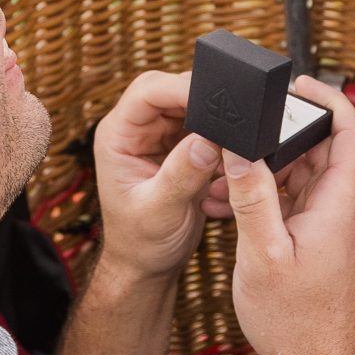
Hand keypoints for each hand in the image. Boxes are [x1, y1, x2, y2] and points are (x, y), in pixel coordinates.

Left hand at [92, 69, 226, 285]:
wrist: (147, 266)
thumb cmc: (140, 243)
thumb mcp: (159, 211)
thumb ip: (181, 175)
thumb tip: (207, 141)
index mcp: (118, 137)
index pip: (147, 92)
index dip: (180, 88)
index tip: (214, 98)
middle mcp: (137, 130)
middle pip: (173, 90)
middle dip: (205, 100)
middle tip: (235, 115)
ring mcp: (160, 137)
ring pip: (194, 106)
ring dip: (216, 120)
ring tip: (236, 138)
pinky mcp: (182, 148)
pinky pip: (207, 127)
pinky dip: (222, 137)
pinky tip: (232, 154)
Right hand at [224, 77, 354, 354]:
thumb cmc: (293, 322)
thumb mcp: (262, 255)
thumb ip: (252, 198)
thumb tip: (240, 148)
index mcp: (338, 209)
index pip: (351, 136)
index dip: (330, 102)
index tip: (300, 84)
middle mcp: (340, 212)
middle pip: (324, 149)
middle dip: (287, 129)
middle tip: (250, 119)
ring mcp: (329, 227)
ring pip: (306, 174)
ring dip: (273, 162)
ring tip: (233, 161)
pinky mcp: (315, 241)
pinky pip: (296, 199)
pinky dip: (270, 189)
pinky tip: (238, 195)